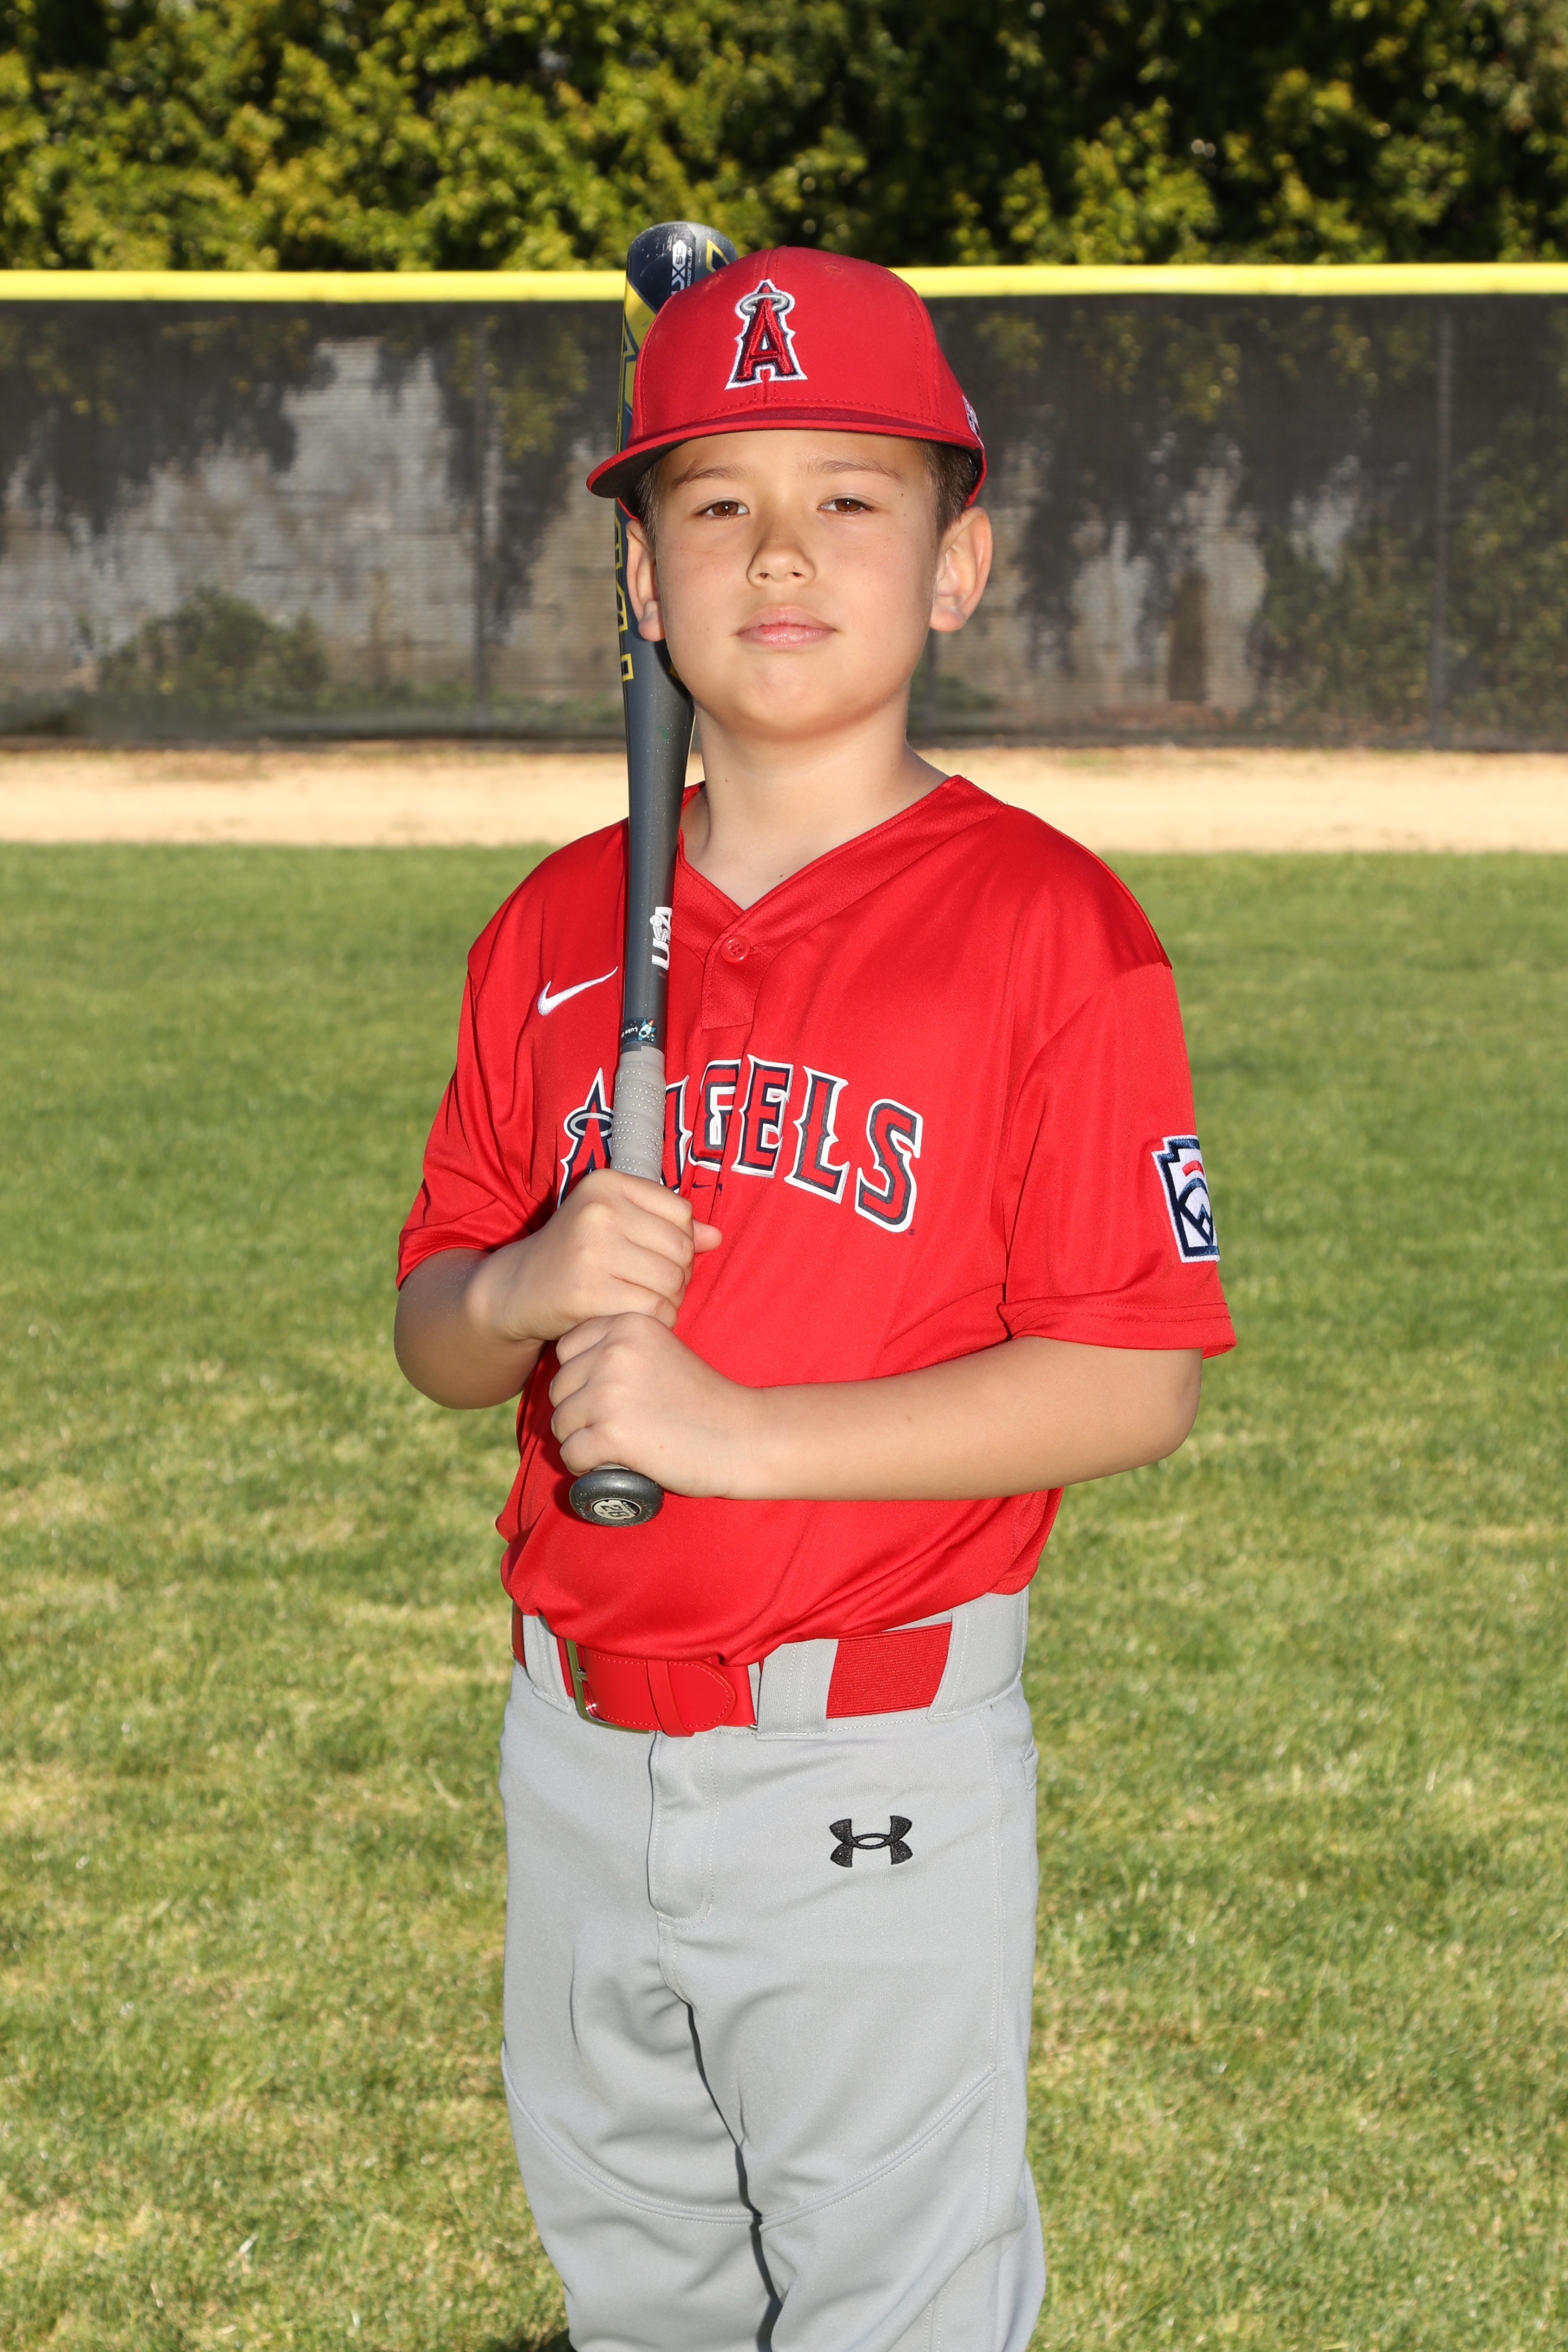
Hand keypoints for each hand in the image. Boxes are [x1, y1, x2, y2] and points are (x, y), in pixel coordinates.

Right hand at [473, 1171, 720, 1348]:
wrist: (517, 1289)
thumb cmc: (575, 1254)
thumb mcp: (615, 1225)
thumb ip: (666, 1226)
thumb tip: (716, 1237)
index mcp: (607, 1183)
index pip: (681, 1212)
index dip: (682, 1241)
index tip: (658, 1257)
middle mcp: (599, 1209)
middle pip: (681, 1248)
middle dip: (680, 1275)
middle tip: (655, 1287)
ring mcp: (591, 1250)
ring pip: (671, 1280)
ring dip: (670, 1299)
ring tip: (646, 1301)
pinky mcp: (586, 1291)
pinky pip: (653, 1309)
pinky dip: (656, 1319)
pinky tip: (637, 1317)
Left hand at [549, 1314, 757, 1497]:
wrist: (742, 1436)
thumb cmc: (703, 1401)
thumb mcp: (660, 1352)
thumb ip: (620, 1351)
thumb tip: (567, 1375)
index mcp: (627, 1325)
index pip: (567, 1349)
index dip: (580, 1378)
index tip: (607, 1397)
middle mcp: (614, 1352)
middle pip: (560, 1388)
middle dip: (577, 1413)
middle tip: (612, 1428)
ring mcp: (609, 1392)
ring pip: (560, 1423)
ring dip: (579, 1441)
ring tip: (613, 1448)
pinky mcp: (611, 1433)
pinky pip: (570, 1454)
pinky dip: (584, 1467)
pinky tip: (608, 1466)